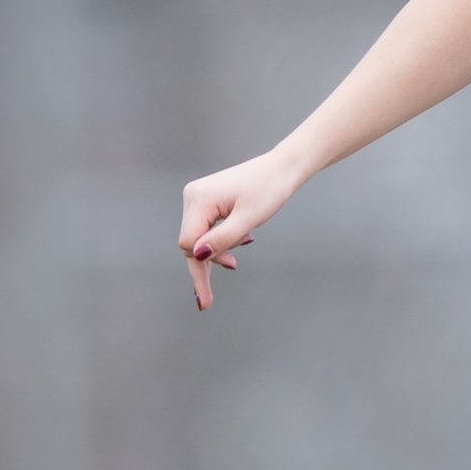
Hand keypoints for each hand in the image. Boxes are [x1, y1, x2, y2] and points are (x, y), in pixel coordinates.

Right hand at [177, 147, 310, 310]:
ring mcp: (198, 197)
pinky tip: (238, 245)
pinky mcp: (206, 200)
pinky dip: (218, 241)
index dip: (205, 261)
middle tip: (207, 300)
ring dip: (216, 252)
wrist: (281, 168)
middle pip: (190, 242)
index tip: (228, 269)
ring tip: (235, 262)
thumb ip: (223, 238)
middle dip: (206, 264)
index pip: (188, 242)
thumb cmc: (269, 190)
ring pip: (198, 237)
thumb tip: (197, 255)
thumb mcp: (249, 219)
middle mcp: (192, 196)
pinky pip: (205, 228)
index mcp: (199, 199)